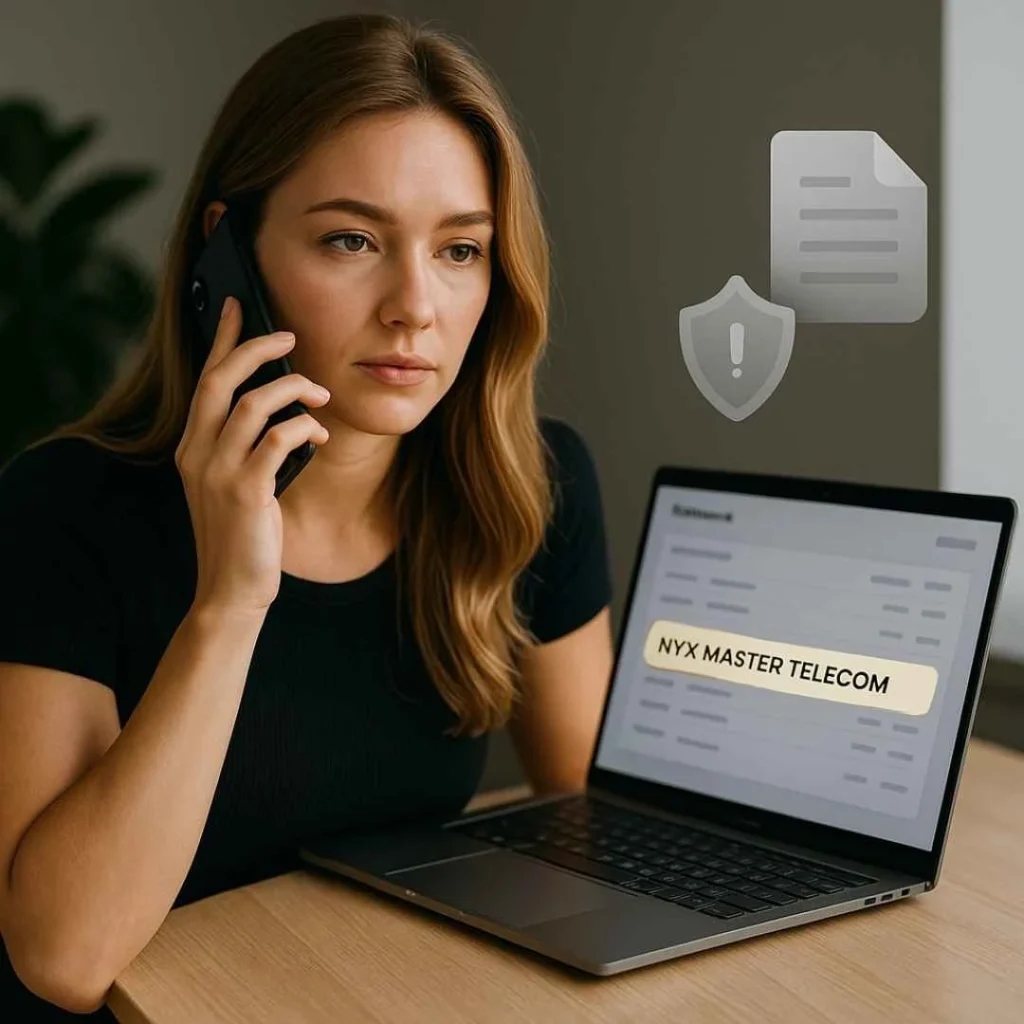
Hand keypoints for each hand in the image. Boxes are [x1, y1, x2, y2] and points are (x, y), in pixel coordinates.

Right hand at [174, 296, 329, 616]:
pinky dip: (304, 428)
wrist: (232, 590)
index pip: (204, 379)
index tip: (237, 306)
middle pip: (221, 379)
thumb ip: (247, 445)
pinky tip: (320, 435)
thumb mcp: (237, 482)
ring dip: (293, 390)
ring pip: (253, 404)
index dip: (222, 340)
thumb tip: (284, 403)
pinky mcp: (246, 492)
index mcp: (192, 447)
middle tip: (290, 337)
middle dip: (256, 348)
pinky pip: (278, 440)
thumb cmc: (244, 534)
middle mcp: (197, 453)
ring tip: (320, 394)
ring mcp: (218, 472)